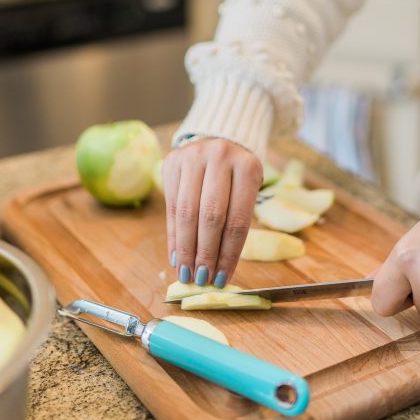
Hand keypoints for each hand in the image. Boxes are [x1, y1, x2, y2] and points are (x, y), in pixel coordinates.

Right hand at [162, 138, 262, 288]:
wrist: (221, 139)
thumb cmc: (237, 176)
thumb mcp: (246, 193)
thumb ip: (234, 225)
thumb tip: (217, 270)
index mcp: (247, 167)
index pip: (237, 220)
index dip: (229, 253)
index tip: (222, 278)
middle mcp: (220, 157)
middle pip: (210, 216)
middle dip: (205, 253)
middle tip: (201, 279)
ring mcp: (193, 156)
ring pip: (186, 212)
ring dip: (186, 248)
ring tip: (186, 273)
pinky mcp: (172, 162)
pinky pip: (171, 205)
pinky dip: (173, 235)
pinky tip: (176, 255)